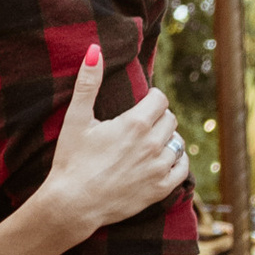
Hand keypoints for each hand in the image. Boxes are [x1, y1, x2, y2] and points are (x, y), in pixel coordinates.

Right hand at [42, 48, 190, 242]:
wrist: (72, 204)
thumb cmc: (71, 160)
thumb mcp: (76, 119)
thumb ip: (88, 83)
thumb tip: (94, 49)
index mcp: (135, 124)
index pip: (160, 99)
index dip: (151, 98)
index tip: (142, 103)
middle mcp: (153, 145)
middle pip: (170, 119)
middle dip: (158, 117)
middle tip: (142, 123)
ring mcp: (159, 168)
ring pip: (177, 143)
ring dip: (167, 139)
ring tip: (149, 142)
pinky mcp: (160, 190)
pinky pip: (182, 169)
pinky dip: (177, 162)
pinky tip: (163, 160)